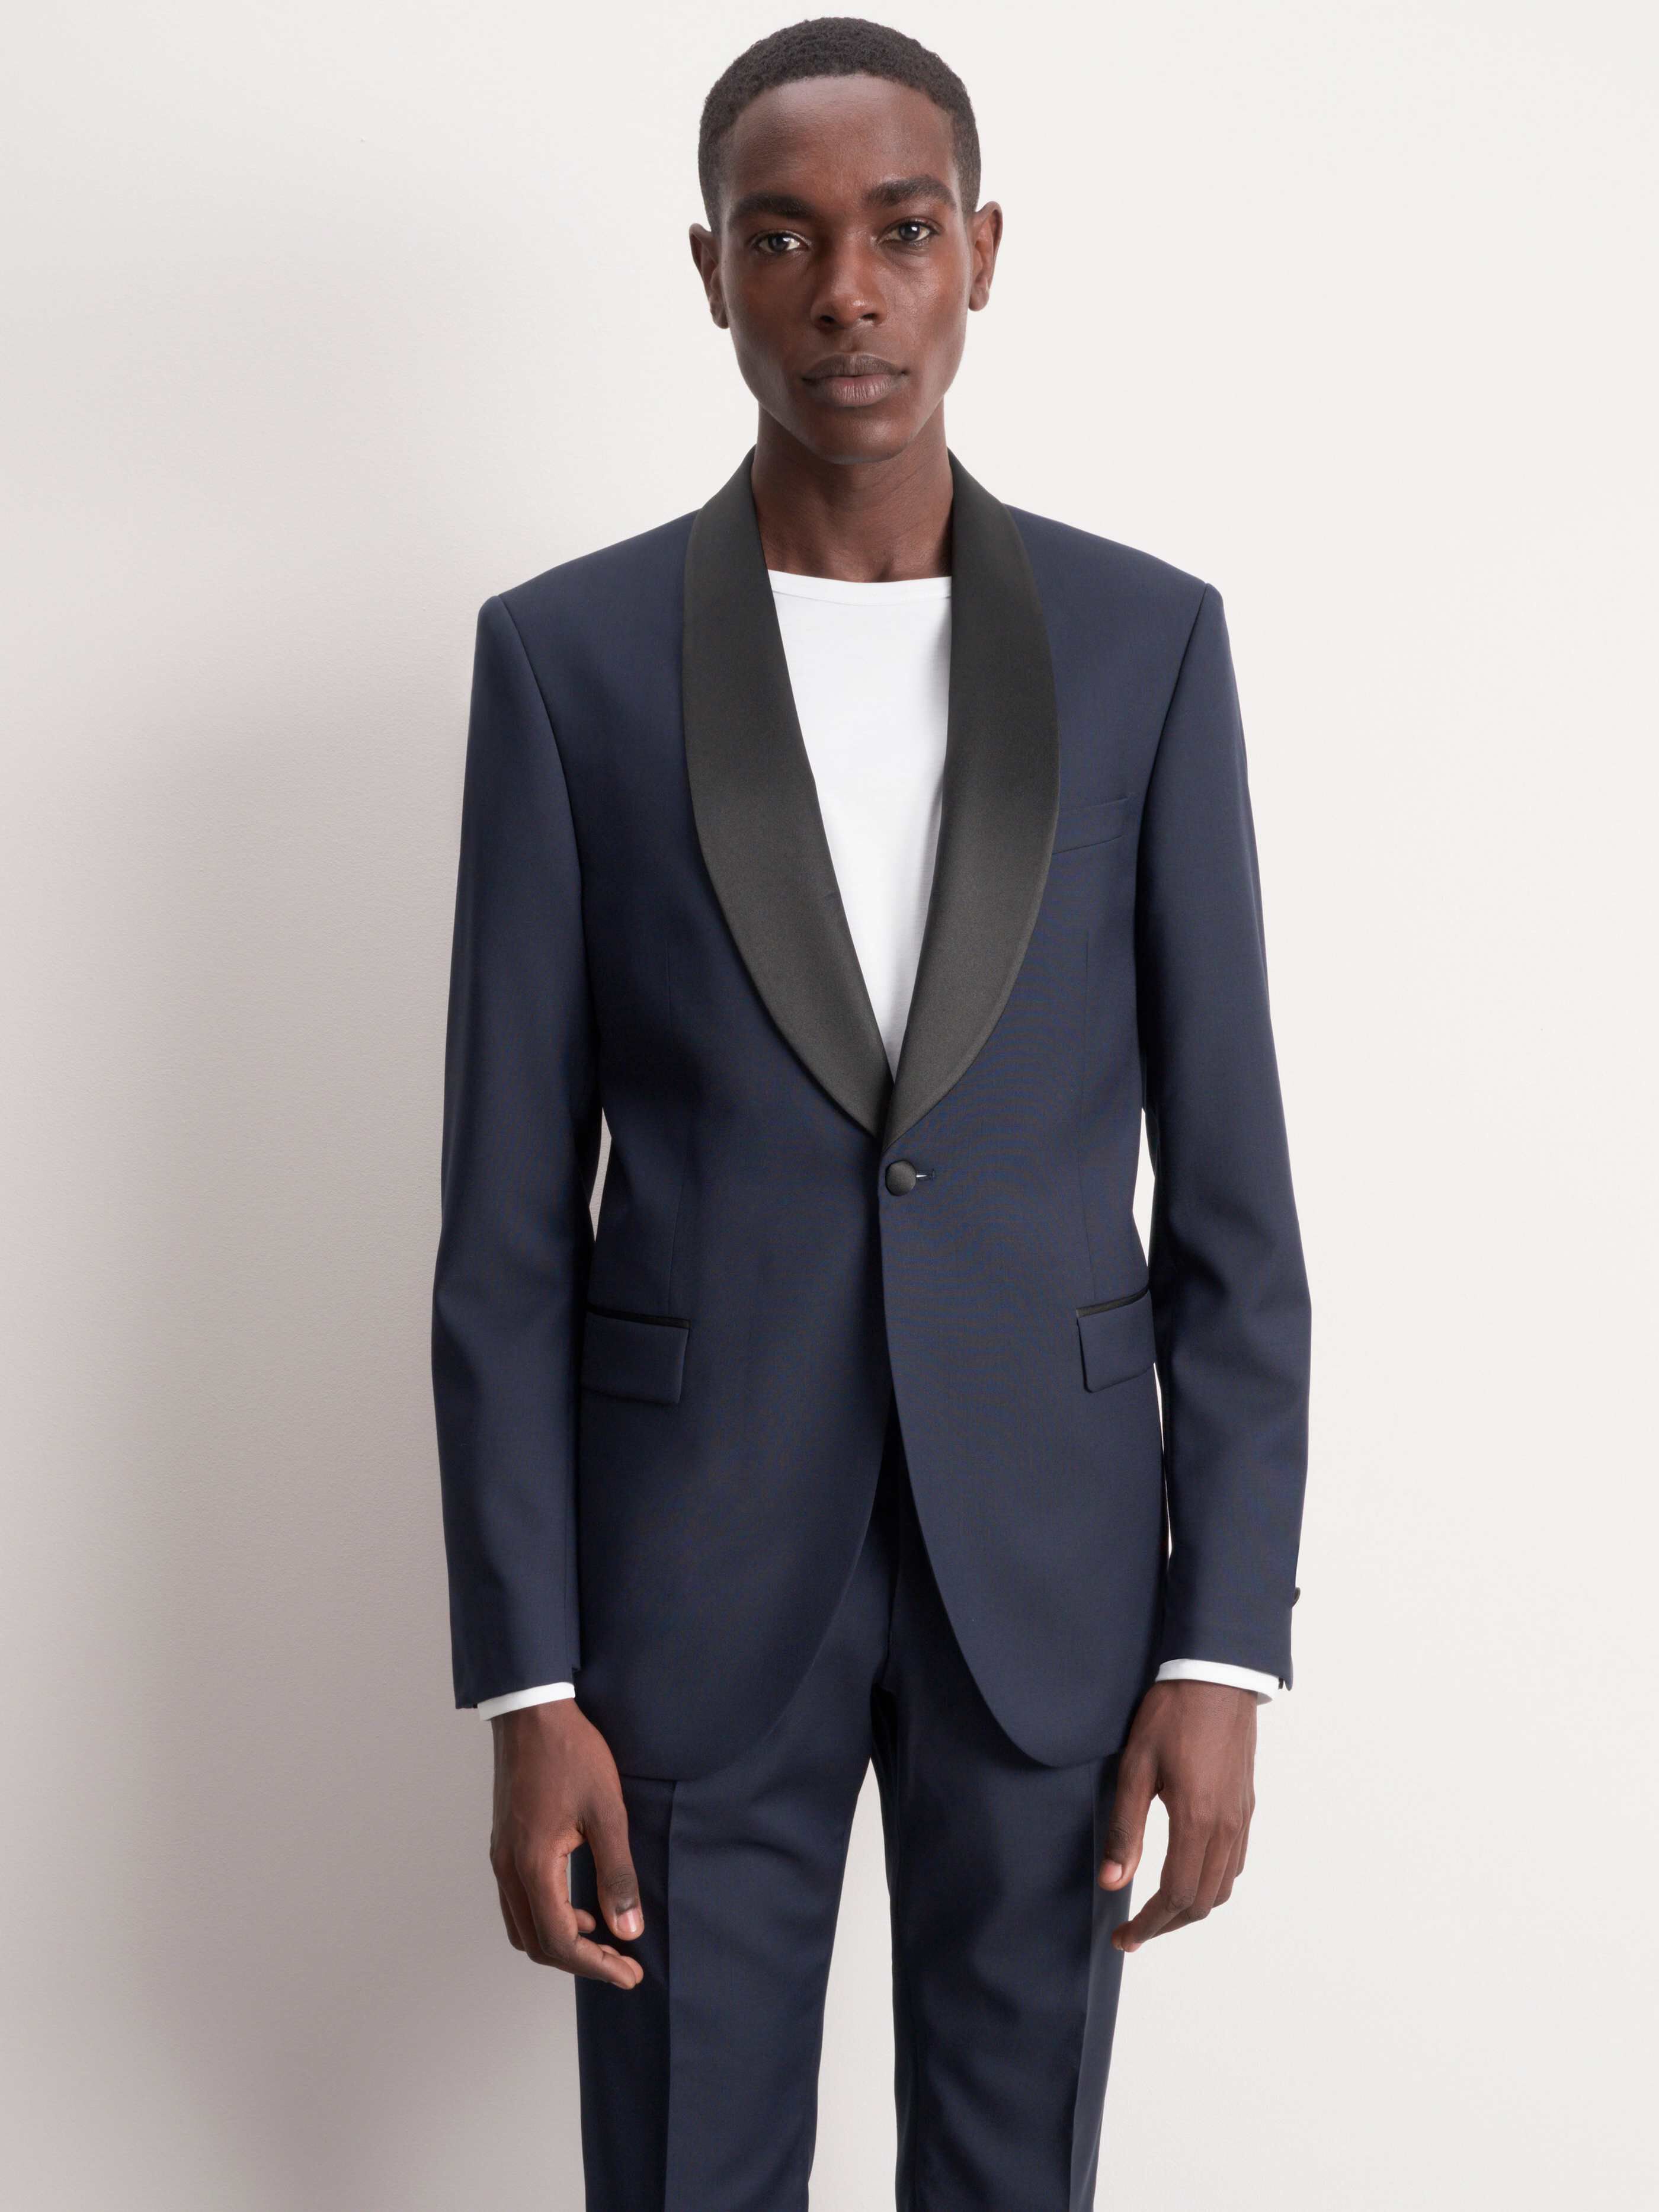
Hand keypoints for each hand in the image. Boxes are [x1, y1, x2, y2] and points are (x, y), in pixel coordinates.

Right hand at [489, 1699, 644, 1987]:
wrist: (532, 1712)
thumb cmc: (572, 1755)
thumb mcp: (607, 1813)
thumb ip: (617, 1875)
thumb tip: (629, 1929)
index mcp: (533, 1866)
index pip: (560, 1941)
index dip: (597, 1965)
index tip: (630, 1973)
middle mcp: (509, 1869)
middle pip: (537, 1943)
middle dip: (580, 1961)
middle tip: (621, 1962)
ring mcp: (502, 1857)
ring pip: (523, 1925)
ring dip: (561, 1940)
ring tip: (603, 1935)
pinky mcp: (504, 1845)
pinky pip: (519, 1901)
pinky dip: (548, 1915)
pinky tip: (579, 1902)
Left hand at [1099, 1679, 1256, 1952]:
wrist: (1216, 1675)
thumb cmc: (1173, 1714)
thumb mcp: (1136, 1767)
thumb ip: (1126, 1829)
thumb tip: (1114, 1882)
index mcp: (1197, 1821)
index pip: (1176, 1896)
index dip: (1149, 1924)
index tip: (1125, 1937)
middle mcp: (1227, 1826)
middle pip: (1203, 1901)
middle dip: (1168, 1924)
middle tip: (1136, 1931)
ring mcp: (1241, 1817)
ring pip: (1223, 1885)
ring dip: (1192, 1907)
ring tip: (1159, 1909)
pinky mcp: (1246, 1804)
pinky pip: (1235, 1861)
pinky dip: (1212, 1882)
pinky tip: (1189, 1873)